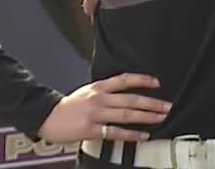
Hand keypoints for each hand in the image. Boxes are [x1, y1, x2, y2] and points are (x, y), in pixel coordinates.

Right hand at [38, 73, 170, 143]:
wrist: (47, 116)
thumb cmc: (69, 106)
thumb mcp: (87, 91)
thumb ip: (106, 91)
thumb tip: (126, 92)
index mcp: (99, 87)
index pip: (124, 80)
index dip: (142, 80)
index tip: (157, 83)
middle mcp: (99, 98)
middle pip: (131, 99)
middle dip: (152, 103)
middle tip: (166, 106)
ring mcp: (96, 114)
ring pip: (126, 114)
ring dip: (146, 117)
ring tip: (160, 118)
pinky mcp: (91, 129)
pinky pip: (115, 132)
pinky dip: (131, 134)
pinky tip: (143, 135)